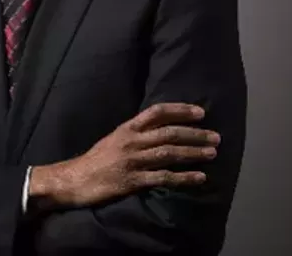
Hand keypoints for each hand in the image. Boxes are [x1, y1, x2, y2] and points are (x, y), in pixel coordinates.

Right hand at [30, 103, 219, 209]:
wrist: (75, 179)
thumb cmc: (96, 159)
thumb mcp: (114, 138)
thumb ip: (135, 133)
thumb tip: (159, 128)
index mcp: (127, 128)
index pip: (157, 112)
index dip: (180, 110)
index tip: (200, 112)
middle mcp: (131, 141)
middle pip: (168, 133)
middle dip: (194, 134)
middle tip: (216, 136)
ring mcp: (133, 161)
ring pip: (168, 153)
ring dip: (193, 153)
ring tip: (212, 153)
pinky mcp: (133, 181)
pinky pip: (163, 178)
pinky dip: (183, 177)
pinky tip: (199, 178)